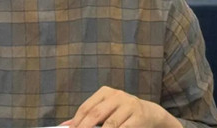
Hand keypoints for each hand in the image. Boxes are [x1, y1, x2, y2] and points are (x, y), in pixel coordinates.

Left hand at [64, 86, 181, 127]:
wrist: (150, 113)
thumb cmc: (122, 112)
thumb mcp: (107, 108)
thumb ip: (90, 115)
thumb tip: (67, 125)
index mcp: (106, 92)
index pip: (87, 107)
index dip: (77, 120)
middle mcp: (117, 95)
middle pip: (96, 114)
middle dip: (85, 127)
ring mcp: (129, 105)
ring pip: (110, 124)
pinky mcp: (138, 117)